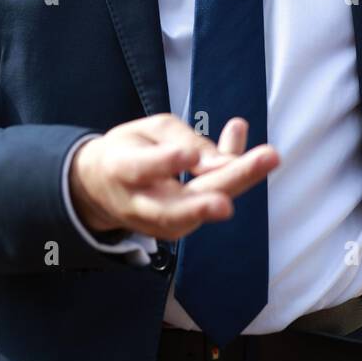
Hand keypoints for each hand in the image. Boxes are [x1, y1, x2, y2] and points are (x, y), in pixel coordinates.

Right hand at [69, 113, 278, 241]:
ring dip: (233, 196)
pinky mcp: (175, 230)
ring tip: (261, 166)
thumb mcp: (151, 130)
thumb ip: (186, 140)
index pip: (141, 168)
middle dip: (219, 186)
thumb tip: (223, 162)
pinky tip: (259, 159)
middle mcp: (138, 202)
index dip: (165, 163)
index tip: (190, 156)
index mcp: (120, 167)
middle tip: (260, 161)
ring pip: (194, 217)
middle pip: (177, 203)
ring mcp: (157, 223)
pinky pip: (207, 208)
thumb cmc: (131, 149)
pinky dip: (233, 183)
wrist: (100, 188)